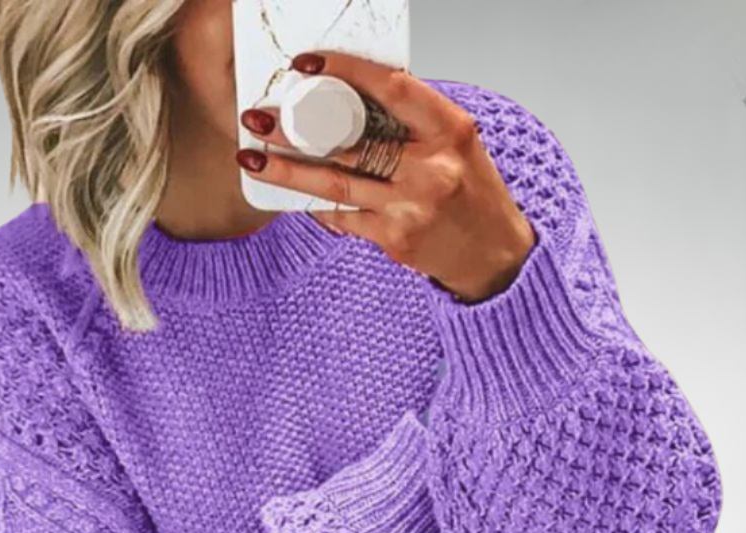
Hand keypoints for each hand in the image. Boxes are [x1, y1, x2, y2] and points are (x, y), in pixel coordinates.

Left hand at [237, 52, 537, 303]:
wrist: (492, 255)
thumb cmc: (472, 193)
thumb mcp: (456, 144)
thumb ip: (412, 121)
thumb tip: (351, 97)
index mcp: (449, 132)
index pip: (392, 89)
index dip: (347, 72)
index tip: (308, 65)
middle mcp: (431, 170)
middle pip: (353, 144)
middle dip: (298, 132)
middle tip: (259, 119)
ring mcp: (410, 209)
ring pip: (337, 186)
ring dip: (289, 172)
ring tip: (253, 159)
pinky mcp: (395, 241)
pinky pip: (344, 219)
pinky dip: (317, 205)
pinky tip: (292, 195)